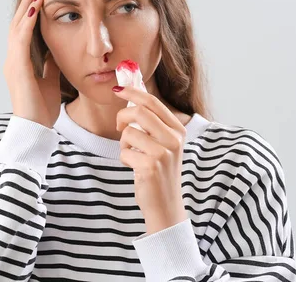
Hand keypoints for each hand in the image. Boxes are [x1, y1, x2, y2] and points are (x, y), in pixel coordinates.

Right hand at [3, 0, 61, 128]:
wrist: (35, 129)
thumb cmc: (42, 109)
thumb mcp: (49, 81)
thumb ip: (49, 66)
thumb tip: (55, 52)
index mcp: (19, 64)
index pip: (23, 33)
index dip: (28, 15)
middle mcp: (12, 61)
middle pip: (17, 25)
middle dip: (25, 5)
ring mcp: (13, 63)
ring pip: (16, 28)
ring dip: (25, 8)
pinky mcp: (17, 68)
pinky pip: (21, 40)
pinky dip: (27, 23)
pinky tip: (34, 9)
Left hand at [113, 85, 187, 234]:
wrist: (166, 205)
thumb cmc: (160, 171)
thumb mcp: (162, 143)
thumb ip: (151, 120)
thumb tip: (132, 90)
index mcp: (178, 130)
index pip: (152, 101)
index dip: (132, 92)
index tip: (117, 89)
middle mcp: (174, 139)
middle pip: (139, 112)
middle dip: (122, 117)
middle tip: (119, 127)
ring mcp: (163, 153)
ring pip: (128, 132)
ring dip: (123, 143)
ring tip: (132, 154)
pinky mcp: (151, 166)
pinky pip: (124, 151)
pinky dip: (124, 158)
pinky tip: (134, 167)